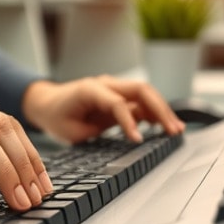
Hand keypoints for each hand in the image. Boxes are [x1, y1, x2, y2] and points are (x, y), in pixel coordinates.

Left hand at [21, 75, 184, 143]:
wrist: (48, 103)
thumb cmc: (57, 116)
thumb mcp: (70, 131)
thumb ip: (96, 131)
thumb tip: (127, 133)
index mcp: (90, 89)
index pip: (118, 103)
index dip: (130, 122)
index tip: (138, 140)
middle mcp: (106, 84)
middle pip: (141, 90)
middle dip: (160, 109)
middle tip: (173, 130)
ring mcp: (114, 88)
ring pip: (146, 94)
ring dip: (163, 110)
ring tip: (176, 129)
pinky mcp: (119, 96)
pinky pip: (141, 101)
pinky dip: (155, 112)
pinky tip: (165, 126)